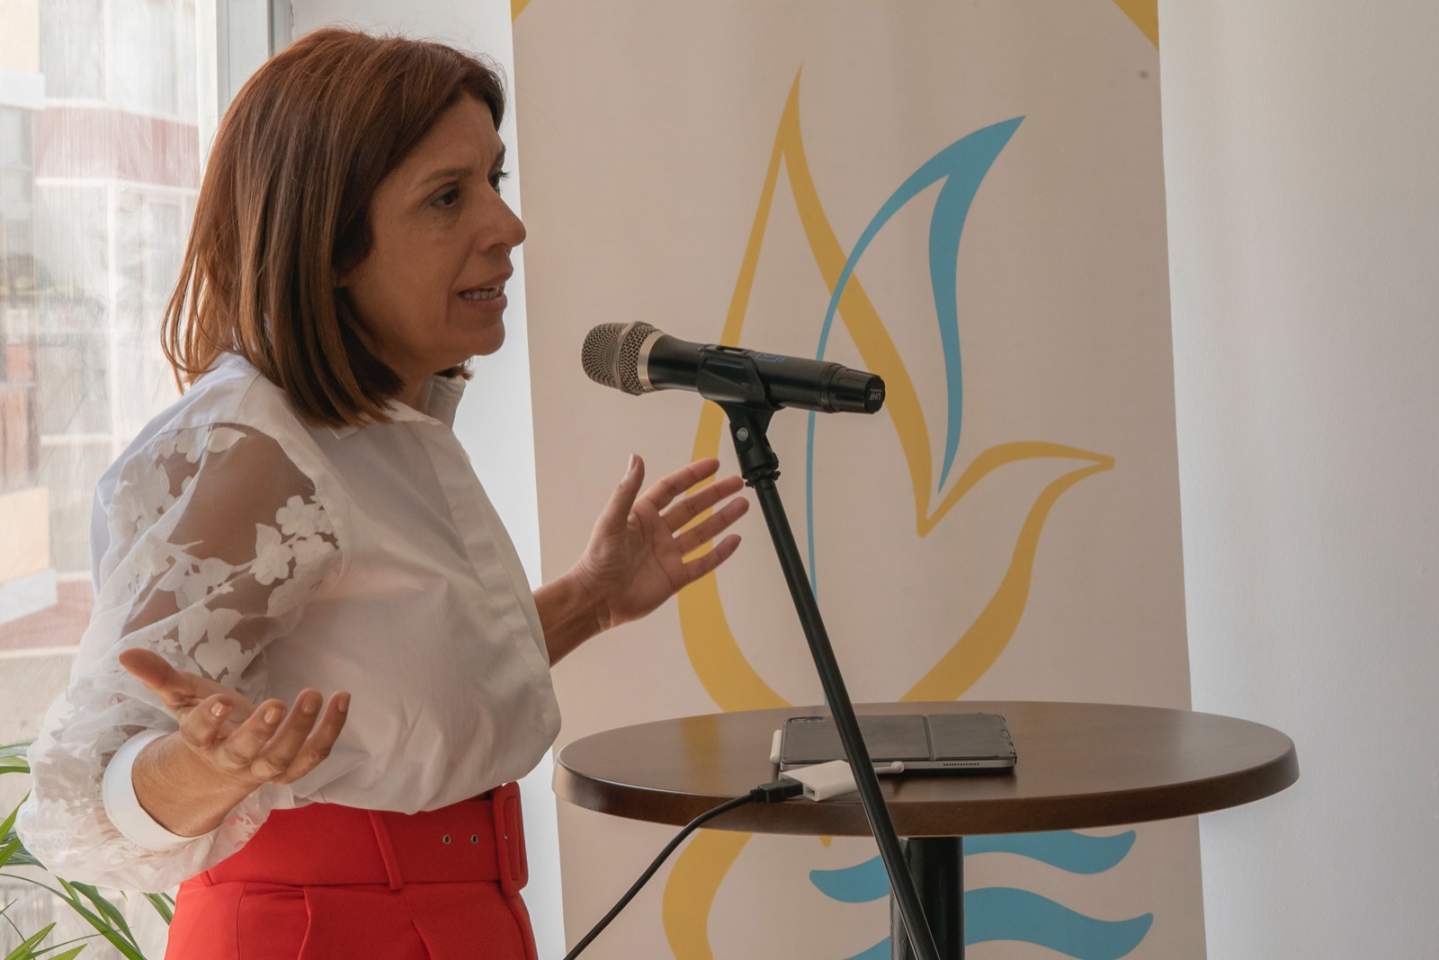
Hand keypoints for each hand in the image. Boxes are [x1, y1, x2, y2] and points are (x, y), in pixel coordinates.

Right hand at [118, 648, 349, 790]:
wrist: (222, 767)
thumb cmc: (207, 723)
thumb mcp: (183, 697)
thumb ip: (160, 676)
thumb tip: (126, 654)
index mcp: (202, 741)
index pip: (200, 734)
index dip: (209, 721)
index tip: (220, 702)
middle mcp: (234, 758)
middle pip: (247, 754)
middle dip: (261, 732)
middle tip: (276, 703)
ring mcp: (265, 766)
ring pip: (285, 759)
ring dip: (303, 730)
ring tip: (315, 693)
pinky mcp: (292, 766)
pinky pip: (315, 754)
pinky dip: (331, 729)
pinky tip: (343, 698)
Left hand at [573, 455, 748, 630]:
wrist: (598, 599)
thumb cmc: (598, 560)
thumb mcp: (611, 520)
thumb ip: (626, 490)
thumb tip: (636, 458)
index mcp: (642, 515)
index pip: (672, 489)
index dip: (692, 476)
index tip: (712, 465)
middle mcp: (658, 532)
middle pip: (693, 508)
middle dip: (715, 494)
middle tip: (736, 483)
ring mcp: (669, 554)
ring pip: (702, 532)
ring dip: (722, 518)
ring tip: (742, 505)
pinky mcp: (676, 577)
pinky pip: (703, 562)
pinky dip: (720, 553)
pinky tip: (734, 540)